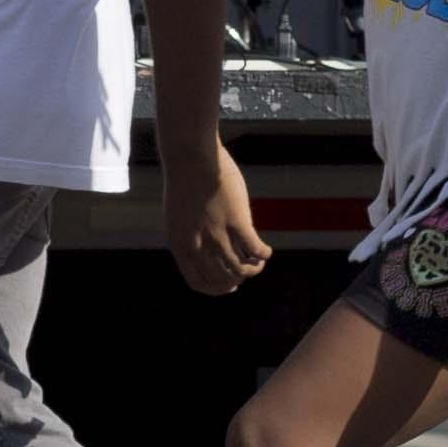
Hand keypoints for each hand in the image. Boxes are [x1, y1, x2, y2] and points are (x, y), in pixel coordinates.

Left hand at [165, 137, 265, 296]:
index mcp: (181, 245)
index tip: (231, 286)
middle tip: (247, 272)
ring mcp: (218, 235)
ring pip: (240, 269)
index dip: (217, 289)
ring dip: (253, 269)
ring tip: (259, 262)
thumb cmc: (185, 181)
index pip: (198, 283)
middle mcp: (198, 246)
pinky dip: (264, 254)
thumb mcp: (180, 216)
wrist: (189, 157)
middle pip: (222, 279)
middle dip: (237, 280)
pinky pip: (255, 249)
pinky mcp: (237, 221)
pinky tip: (267, 251)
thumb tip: (210, 248)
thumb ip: (193, 235)